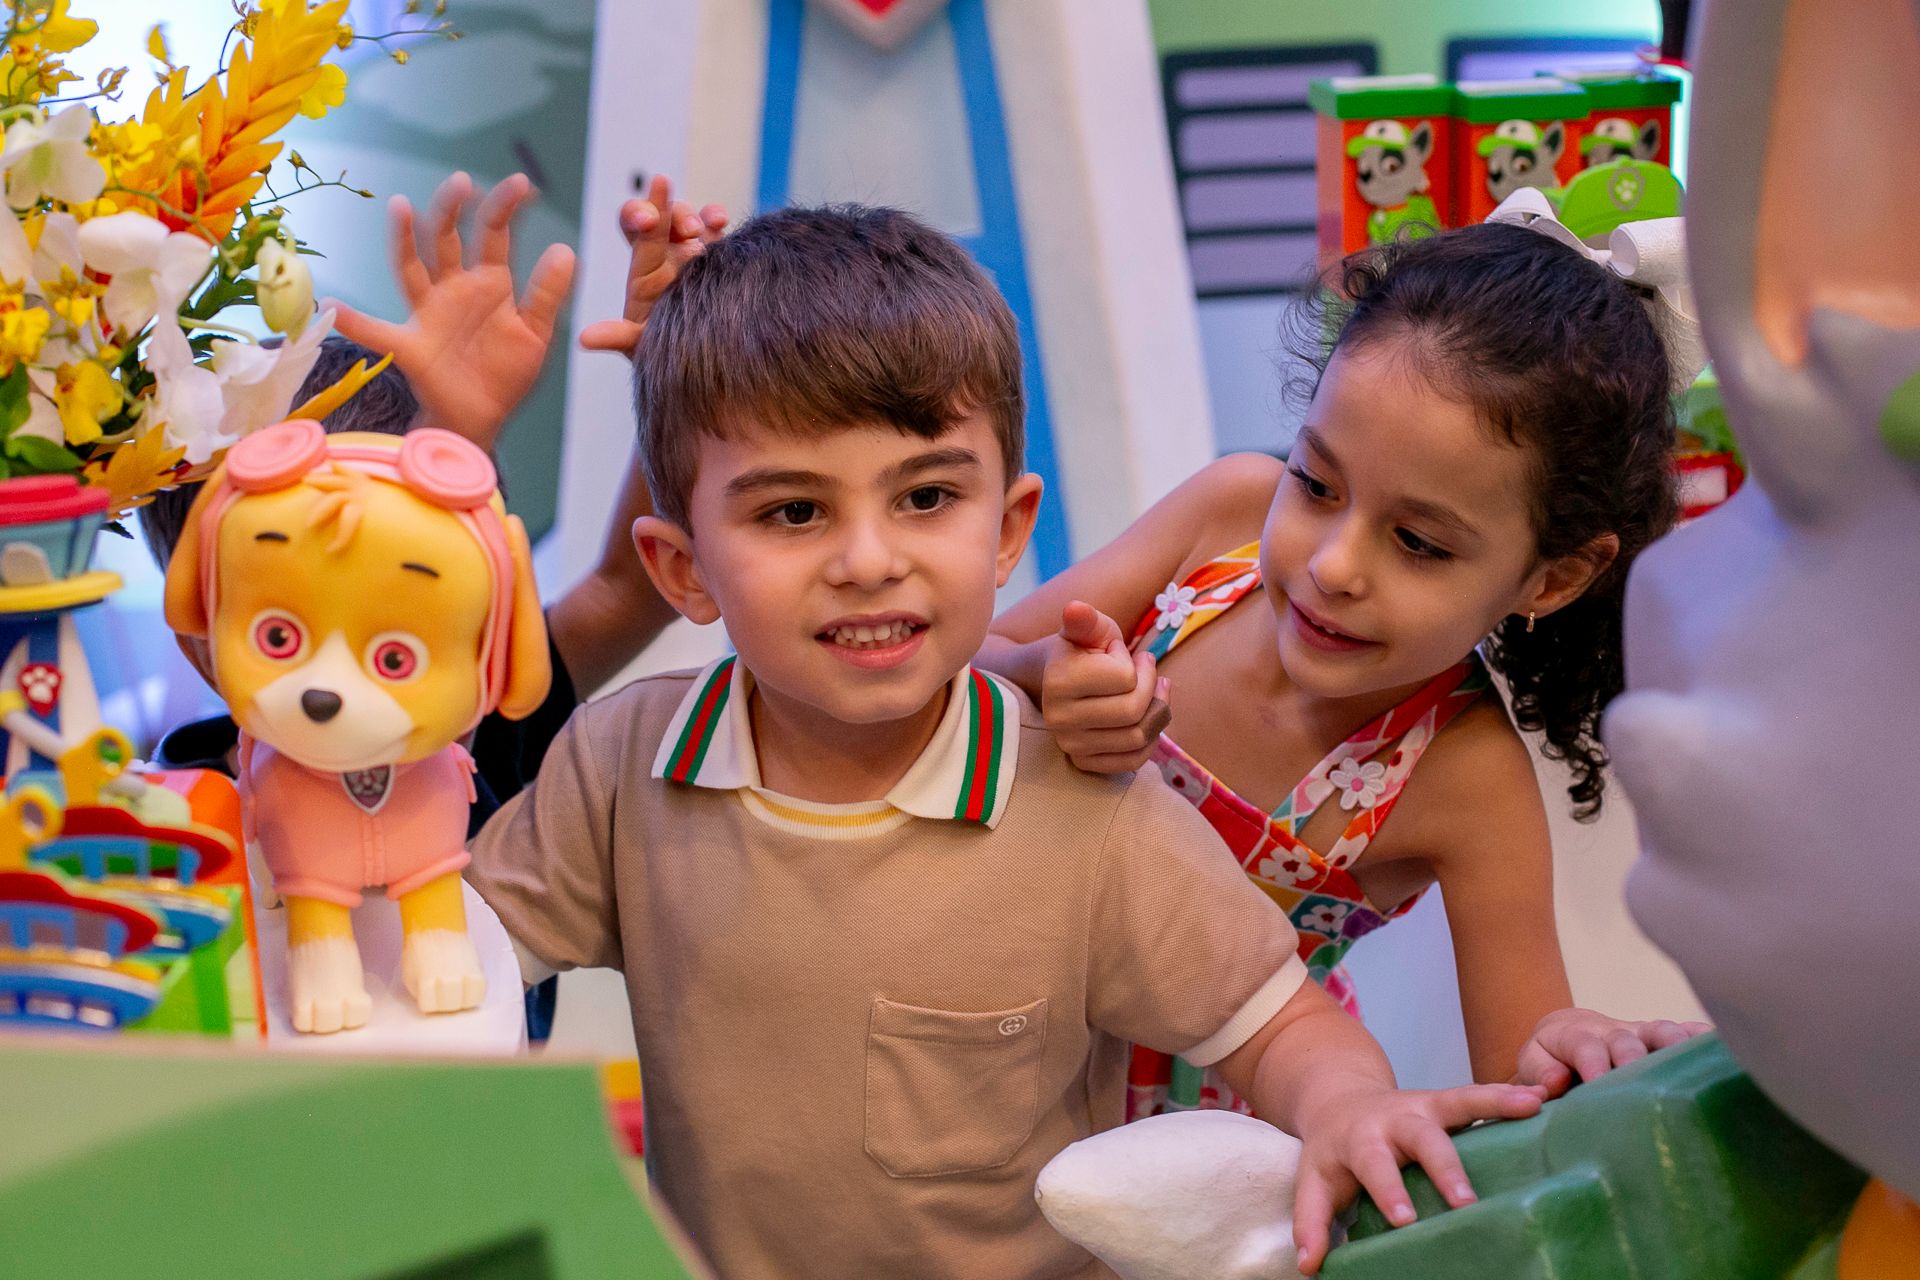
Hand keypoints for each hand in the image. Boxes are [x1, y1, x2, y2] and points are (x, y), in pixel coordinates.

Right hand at [328, 171, 575, 452]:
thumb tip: (565, 249)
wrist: (482, 417)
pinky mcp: (410, 345)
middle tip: (461, 182)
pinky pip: (377, 332)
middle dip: (453, 209)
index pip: (495, 235)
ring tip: (401, 206)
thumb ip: (547, 294)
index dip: (505, 209)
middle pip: (447, 238)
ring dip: (405, 237)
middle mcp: (454, 288)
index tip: (521, 184)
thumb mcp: (536, 333)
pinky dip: (355, 321)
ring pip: (412, 266)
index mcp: (489, 282)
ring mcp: (428, 313)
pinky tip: (332, 306)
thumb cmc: (505, 371)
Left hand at [577, 173, 728, 357]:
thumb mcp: (644, 348)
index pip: (637, 234)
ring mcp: (693, 255)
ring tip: (701, 231)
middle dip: (666, 210)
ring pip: (687, 219)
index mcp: (645, 274)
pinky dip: (715, 218)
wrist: (708, 364)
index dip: (638, 215)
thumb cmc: (670, 357)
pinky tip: (719, 221)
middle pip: (660, 217)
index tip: (647, 218)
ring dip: (691, 217)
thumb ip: (619, 337)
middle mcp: (666, 259)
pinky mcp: (720, 257)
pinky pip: (716, 230)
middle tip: (686, 229)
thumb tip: (585, 339)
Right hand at [1037, 600, 1169, 772]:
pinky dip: (1150, 740)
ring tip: (1153, 690)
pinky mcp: (1082, 763)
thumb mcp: (1088, 628)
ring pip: (1138, 738)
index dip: (1132, 662)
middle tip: (1146, 669)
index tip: (1117, 653)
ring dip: (1157, 712)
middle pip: (1134, 711)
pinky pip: (1133, 761)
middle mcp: (1059, 718)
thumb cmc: (1082, 649)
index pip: (1125, 678)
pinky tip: (1147, 718)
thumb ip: (1086, 619)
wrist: (1057, 679)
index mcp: (1058, 680)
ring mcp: (1069, 745)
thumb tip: (1075, 609)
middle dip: (1150, 686)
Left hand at [1292, 1083, 1545, 1273]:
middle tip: (1466, 1200)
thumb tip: (1309, 1265)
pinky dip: (1508, 1093)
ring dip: (1493, 1103)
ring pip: (1457, 1101)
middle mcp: (1393, 1119)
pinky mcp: (1445, 1100)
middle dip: (1444, 1168)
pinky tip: (1541, 1095)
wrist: (1337, 1099)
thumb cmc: (1333, 1154)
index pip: (1374, 1166)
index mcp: (1360, 1140)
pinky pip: (1478, 1094)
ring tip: (1530, 1106)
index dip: (1388, 1190)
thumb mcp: (1314, 1183)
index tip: (1404, 1219)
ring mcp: (1422, 1105)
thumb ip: (1312, 1221)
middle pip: (1421, 1137)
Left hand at [1513, 1008, 1710, 1096]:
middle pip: (1625, 1039)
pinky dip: (1704, 1036)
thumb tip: (1556, 1083)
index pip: (1583, 1046)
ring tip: (1692, 1057)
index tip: (1597, 1081)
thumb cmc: (1549, 1059)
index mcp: (1574, 1036)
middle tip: (1639, 1074)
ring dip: (1674, 1042)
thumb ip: (1539, 1072)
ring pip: (1659, 1031)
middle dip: (1633, 1056)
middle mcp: (1610, 1031)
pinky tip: (1724, 1045)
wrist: (1564, 1038)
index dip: (1592, 1062)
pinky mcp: (1660, 1039)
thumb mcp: (1533, 1063)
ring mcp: (1639, 1034)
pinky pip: (1685, 1032)